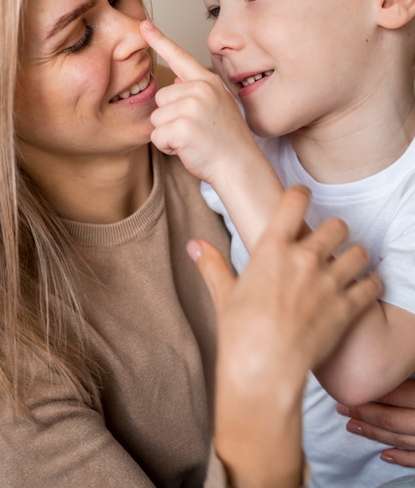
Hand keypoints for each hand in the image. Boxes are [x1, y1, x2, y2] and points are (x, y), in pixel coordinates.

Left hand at [140, 20, 258, 185]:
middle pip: (161, 97)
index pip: (180, 57)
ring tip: (193, 140)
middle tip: (194, 130)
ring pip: (156, 118)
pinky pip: (157, 136)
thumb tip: (176, 78)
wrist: (240, 166)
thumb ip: (197, 91)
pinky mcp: (183, 127)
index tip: (143, 25)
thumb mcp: (218, 107)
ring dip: (168, 134)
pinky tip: (188, 149)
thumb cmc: (227, 142)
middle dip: (170, 118)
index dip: (159, 40)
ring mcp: (192, 107)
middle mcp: (200, 89)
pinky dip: (168, 147)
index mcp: (208, 82)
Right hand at [188, 185, 381, 487]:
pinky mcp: (347, 307)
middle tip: (328, 241)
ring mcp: (329, 282)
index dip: (300, 194)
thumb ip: (212, 263)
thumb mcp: (223, 294)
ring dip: (354, 255)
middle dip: (334, 231)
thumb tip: (194, 245)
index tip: (301, 196)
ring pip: (358, 251)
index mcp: (272, 249)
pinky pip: (371, 283)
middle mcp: (304, 259)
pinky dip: (370, 283)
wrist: (265, 370)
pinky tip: (363, 288)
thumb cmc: (240, 333)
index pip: (294, 201)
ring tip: (348, 264)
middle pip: (336, 225)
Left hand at [337, 379, 414, 466]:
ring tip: (351, 425)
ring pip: (399, 439)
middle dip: (362, 413)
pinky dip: (400, 458)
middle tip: (340, 407)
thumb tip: (382, 374)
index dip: (367, 393)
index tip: (346, 389)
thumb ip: (403, 379)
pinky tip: (384, 455)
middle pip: (389, 418)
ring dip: (373, 433)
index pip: (391, 395)